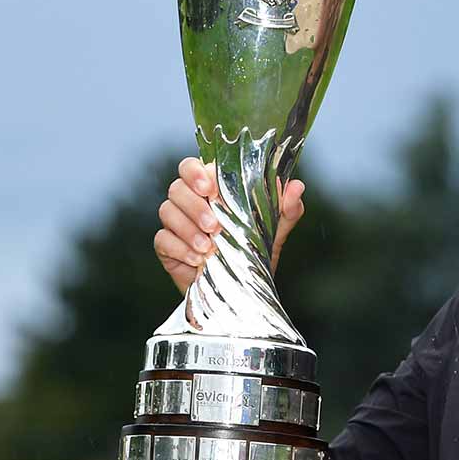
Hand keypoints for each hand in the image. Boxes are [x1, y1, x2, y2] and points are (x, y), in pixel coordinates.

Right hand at [154, 156, 305, 296]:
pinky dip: (179, 248)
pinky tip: (197, 260)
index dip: (195, 172)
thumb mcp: (275, 232)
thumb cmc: (254, 254)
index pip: (192, 167)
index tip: (209, 187)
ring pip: (167, 211)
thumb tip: (296, 187)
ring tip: (209, 247)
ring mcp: (175, 224)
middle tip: (215, 226)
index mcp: (211, 189)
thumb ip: (286, 209)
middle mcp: (190, 202)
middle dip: (194, 206)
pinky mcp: (167, 248)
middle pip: (176, 188)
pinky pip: (162, 240)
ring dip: (187, 228)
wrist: (242, 292)